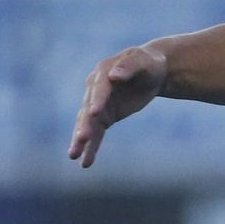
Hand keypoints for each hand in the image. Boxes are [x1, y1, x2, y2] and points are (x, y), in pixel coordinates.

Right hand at [68, 43, 167, 167]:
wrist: (151, 71)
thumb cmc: (147, 62)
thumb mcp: (143, 60)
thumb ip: (129, 66)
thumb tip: (114, 75)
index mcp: (103, 73)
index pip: (99, 88)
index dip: (98, 100)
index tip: (94, 112)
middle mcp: (95, 89)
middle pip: (88, 109)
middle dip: (85, 124)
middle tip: (81, 138)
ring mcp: (98, 105)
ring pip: (87, 124)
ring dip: (81, 139)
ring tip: (73, 155)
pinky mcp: (104, 117)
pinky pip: (96, 134)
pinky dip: (91, 147)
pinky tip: (85, 162)